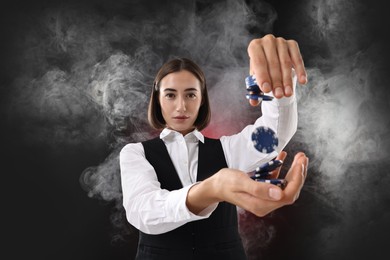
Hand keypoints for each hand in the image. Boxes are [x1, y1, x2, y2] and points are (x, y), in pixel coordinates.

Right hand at [187, 151, 308, 216]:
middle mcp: (266, 204)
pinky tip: (283, 157)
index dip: (296, 180)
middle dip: (298, 174)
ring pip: (286, 186)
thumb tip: (278, 193)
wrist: (216, 186)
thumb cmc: (226, 183)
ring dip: (293, 171)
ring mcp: (265, 198)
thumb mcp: (240, 182)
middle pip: (289, 191)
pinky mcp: (264, 191)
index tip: (299, 164)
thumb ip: (259, 188)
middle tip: (302, 157)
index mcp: (261, 205)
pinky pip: (277, 181)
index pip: (287, 195)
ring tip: (298, 157)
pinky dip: (282, 169)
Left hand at [247, 34, 307, 104]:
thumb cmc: (262, 71)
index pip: (259, 62)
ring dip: (287, 80)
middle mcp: (267, 41)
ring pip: (285, 63)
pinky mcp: (292, 44)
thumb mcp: (256, 80)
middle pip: (273, 63)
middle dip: (276, 81)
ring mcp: (280, 41)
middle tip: (279, 95)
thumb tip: (253, 102)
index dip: (262, 77)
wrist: (272, 62)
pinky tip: (303, 81)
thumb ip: (254, 91)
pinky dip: (300, 71)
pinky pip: (297, 58)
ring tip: (287, 93)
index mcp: (254, 47)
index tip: (266, 90)